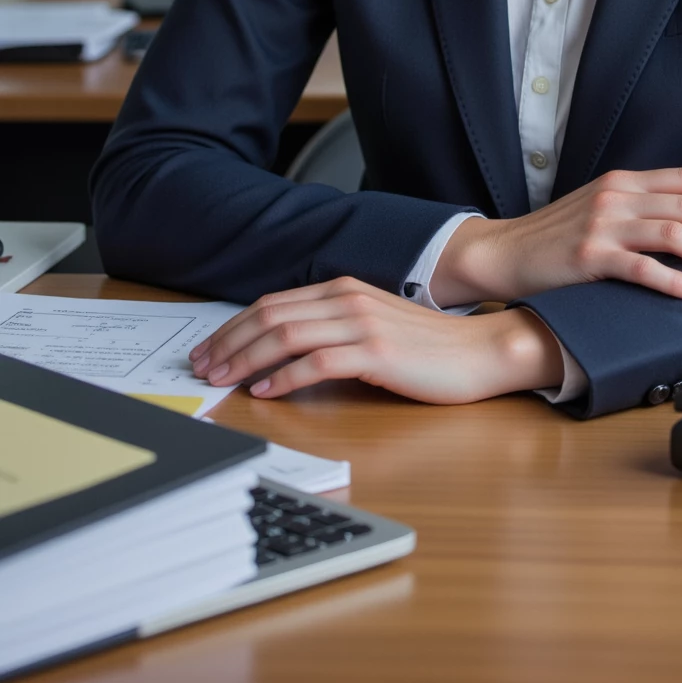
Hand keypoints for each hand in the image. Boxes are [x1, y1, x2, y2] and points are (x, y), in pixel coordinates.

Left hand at [189, 277, 564, 402]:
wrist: (479, 352)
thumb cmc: (426, 348)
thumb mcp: (371, 327)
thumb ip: (332, 328)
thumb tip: (281, 352)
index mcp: (343, 289)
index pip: (273, 303)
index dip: (234, 326)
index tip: (208, 350)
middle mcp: (348, 299)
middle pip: (270, 315)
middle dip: (229, 342)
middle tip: (201, 368)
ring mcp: (362, 324)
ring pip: (286, 335)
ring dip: (246, 359)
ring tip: (222, 380)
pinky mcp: (376, 353)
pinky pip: (317, 362)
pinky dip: (285, 377)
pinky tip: (266, 393)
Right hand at [431, 166, 681, 305]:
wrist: (505, 252)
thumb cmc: (556, 235)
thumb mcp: (599, 206)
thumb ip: (638, 206)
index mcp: (622, 181)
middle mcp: (616, 196)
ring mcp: (602, 224)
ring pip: (673, 232)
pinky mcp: (589, 256)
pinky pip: (642, 266)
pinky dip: (675, 279)